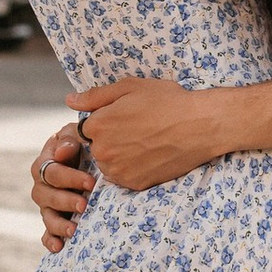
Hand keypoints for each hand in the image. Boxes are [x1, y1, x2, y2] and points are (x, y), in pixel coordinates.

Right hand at [30, 124, 94, 252]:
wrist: (92, 157)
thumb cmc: (85, 143)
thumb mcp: (78, 135)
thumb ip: (70, 138)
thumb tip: (63, 152)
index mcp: (46, 162)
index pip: (52, 172)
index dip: (69, 178)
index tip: (90, 182)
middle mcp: (42, 185)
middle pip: (46, 196)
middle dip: (65, 202)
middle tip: (84, 206)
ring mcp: (47, 204)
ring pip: (46, 216)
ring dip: (58, 225)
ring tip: (74, 230)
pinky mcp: (54, 219)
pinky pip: (46, 233)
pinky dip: (50, 241)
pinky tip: (59, 247)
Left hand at [67, 80, 225, 192]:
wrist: (200, 126)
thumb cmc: (167, 101)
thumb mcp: (130, 88)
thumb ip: (95, 96)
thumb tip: (70, 101)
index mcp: (97, 125)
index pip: (85, 128)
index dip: (103, 122)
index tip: (122, 118)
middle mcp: (103, 151)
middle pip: (96, 147)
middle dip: (110, 139)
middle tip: (137, 129)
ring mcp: (118, 171)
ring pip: (108, 163)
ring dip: (119, 155)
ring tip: (145, 141)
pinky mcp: (134, 184)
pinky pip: (123, 177)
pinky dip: (132, 168)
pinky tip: (150, 155)